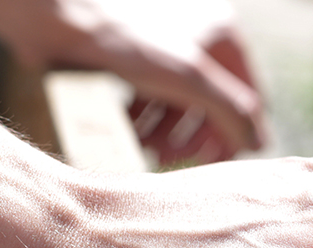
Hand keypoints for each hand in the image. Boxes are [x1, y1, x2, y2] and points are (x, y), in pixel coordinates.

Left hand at [0, 0, 266, 163]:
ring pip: (177, 105)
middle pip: (210, 105)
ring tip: (144, 147)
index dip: (235, 134)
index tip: (218, 165)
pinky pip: (150, 98)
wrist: (55, 16)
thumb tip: (257, 144)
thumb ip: (233, 112)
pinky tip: (127, 129)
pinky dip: (143, 119)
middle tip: (171, 159)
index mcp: (222, 34)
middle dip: (192, 136)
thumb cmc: (123, 37)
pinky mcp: (131, 58)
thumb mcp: (190, 78)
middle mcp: (197, 37)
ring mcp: (163, 47)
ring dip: (165, 133)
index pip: (247, 98)